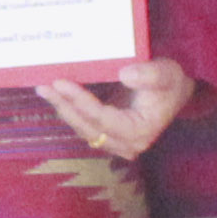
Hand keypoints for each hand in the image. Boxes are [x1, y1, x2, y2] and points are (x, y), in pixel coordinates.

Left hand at [37, 53, 195, 161]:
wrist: (172, 92)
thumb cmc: (170, 83)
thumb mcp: (167, 73)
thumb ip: (149, 74)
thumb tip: (125, 74)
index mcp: (140, 132)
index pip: (104, 120)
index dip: (81, 102)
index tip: (61, 83)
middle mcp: (126, 144)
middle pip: (88, 128)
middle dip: (65, 106)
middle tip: (44, 87)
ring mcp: (115, 142)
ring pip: (82, 128)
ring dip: (63, 109)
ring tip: (44, 89)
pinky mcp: (106, 135)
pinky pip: (83, 125)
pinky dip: (69, 110)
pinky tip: (55, 95)